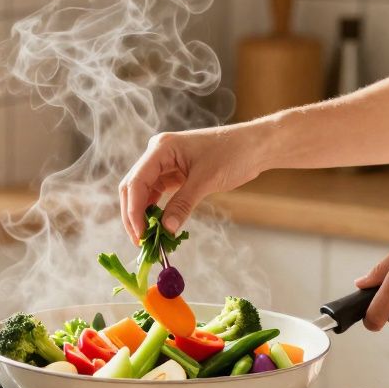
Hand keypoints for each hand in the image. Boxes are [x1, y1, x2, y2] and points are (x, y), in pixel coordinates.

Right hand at [118, 126, 263, 239]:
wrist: (254, 146)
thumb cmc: (233, 153)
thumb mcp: (206, 180)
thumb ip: (183, 204)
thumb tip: (166, 229)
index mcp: (161, 148)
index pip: (136, 182)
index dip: (134, 211)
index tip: (140, 235)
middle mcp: (157, 154)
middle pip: (133, 187)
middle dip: (133, 215)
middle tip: (140, 241)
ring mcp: (164, 163)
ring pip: (142, 192)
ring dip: (142, 215)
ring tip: (148, 238)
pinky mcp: (173, 173)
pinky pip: (157, 194)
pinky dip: (156, 211)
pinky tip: (158, 226)